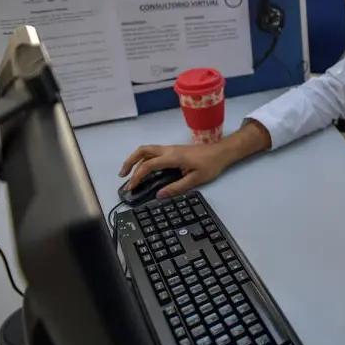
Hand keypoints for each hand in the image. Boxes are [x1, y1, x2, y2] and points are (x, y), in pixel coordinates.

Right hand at [118, 121, 270, 198]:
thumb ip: (177, 188)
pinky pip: (154, 152)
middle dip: (129, 162)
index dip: (137, 176)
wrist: (222, 152)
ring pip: (147, 150)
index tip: (131, 187)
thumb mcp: (195, 179)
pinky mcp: (174, 151)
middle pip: (143, 151)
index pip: (148, 165)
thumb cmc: (211, 164)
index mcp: (173, 157)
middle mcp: (169, 150)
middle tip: (123, 175)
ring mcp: (171, 149)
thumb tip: (159, 196)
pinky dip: (144, 159)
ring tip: (130, 173)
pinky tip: (145, 169)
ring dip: (136, 159)